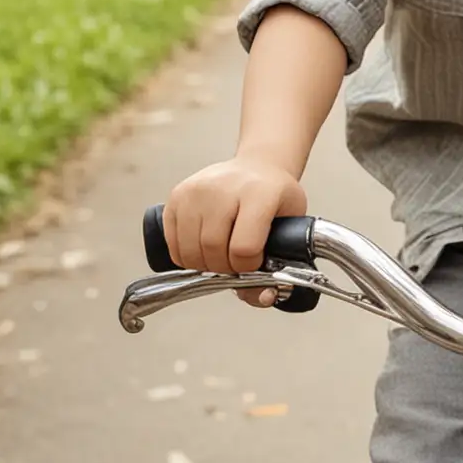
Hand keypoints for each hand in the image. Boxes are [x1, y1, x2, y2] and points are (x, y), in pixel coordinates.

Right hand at [162, 153, 307, 308]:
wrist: (257, 166)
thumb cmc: (275, 197)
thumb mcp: (290, 225)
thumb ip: (280, 264)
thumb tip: (265, 297)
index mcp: (258, 193)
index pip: (244, 247)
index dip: (248, 266)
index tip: (255, 261)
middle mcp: (222, 188)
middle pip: (212, 250)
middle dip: (225, 268)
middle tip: (236, 263)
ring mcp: (195, 190)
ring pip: (189, 250)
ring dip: (204, 265)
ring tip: (220, 256)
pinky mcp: (177, 196)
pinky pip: (172, 243)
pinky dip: (186, 257)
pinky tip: (202, 248)